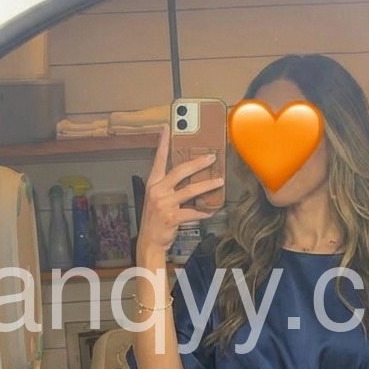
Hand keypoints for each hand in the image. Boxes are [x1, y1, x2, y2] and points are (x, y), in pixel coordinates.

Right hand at [137, 126, 223, 256]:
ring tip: (219, 181)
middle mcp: (157, 190)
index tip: (167, 127)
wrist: (149, 241)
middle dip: (197, 163)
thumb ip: (169, 186)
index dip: (163, 142)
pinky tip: (212, 211)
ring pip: (190, 190)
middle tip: (212, 157)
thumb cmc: (155, 219)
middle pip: (180, 171)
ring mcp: (164, 204)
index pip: (158, 159)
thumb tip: (190, 176)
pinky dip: (204, 212)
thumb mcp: (157, 198)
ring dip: (207, 185)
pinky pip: (193, 212)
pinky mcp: (172, 217)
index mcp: (153, 183)